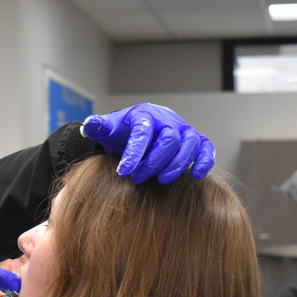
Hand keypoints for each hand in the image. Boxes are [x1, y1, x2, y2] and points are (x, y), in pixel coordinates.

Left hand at [82, 103, 215, 183]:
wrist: (138, 132)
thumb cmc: (123, 133)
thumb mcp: (108, 129)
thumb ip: (98, 127)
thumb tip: (90, 124)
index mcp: (144, 115)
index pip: (142, 132)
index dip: (134, 153)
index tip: (123, 172)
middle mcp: (167, 120)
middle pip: (169, 140)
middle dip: (154, 162)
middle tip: (138, 179)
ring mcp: (184, 130)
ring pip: (190, 144)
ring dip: (178, 164)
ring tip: (162, 181)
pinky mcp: (196, 140)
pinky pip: (206, 148)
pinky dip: (205, 161)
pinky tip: (195, 176)